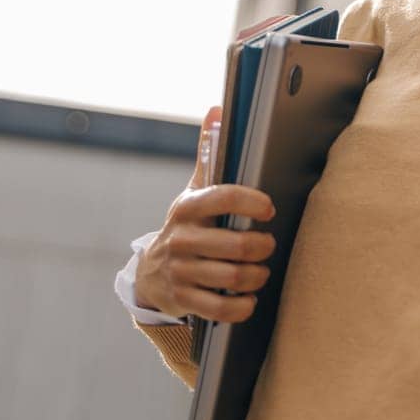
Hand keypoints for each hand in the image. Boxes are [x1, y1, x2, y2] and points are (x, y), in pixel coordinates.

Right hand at [134, 104, 278, 322]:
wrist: (150, 273)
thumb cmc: (186, 225)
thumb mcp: (193, 190)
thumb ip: (209, 153)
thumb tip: (217, 110)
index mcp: (187, 208)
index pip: (221, 198)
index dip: (250, 201)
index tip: (269, 208)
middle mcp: (182, 239)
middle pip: (234, 245)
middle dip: (260, 247)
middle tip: (268, 245)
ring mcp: (180, 271)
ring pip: (230, 278)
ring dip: (255, 276)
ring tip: (262, 270)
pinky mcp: (182, 299)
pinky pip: (219, 308)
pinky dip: (241, 306)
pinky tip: (250, 299)